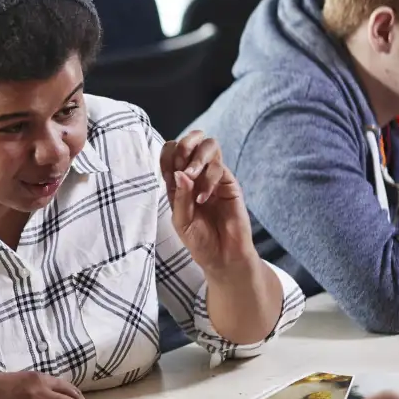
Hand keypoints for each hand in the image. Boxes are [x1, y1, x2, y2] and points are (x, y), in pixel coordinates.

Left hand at [160, 131, 254, 273]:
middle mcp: (196, 176)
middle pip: (191, 141)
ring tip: (191, 178)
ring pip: (210, 146)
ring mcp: (213, 177)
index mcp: (178, 183)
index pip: (171, 154)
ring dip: (197, 158)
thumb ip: (180, 197)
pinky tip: (204, 198)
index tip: (169, 171)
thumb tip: (180, 173)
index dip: (168, 155)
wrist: (222, 257)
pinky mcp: (229, 184)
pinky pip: (220, 168)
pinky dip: (209, 179)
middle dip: (184, 146)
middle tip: (182, 166)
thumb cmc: (199, 241)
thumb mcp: (182, 221)